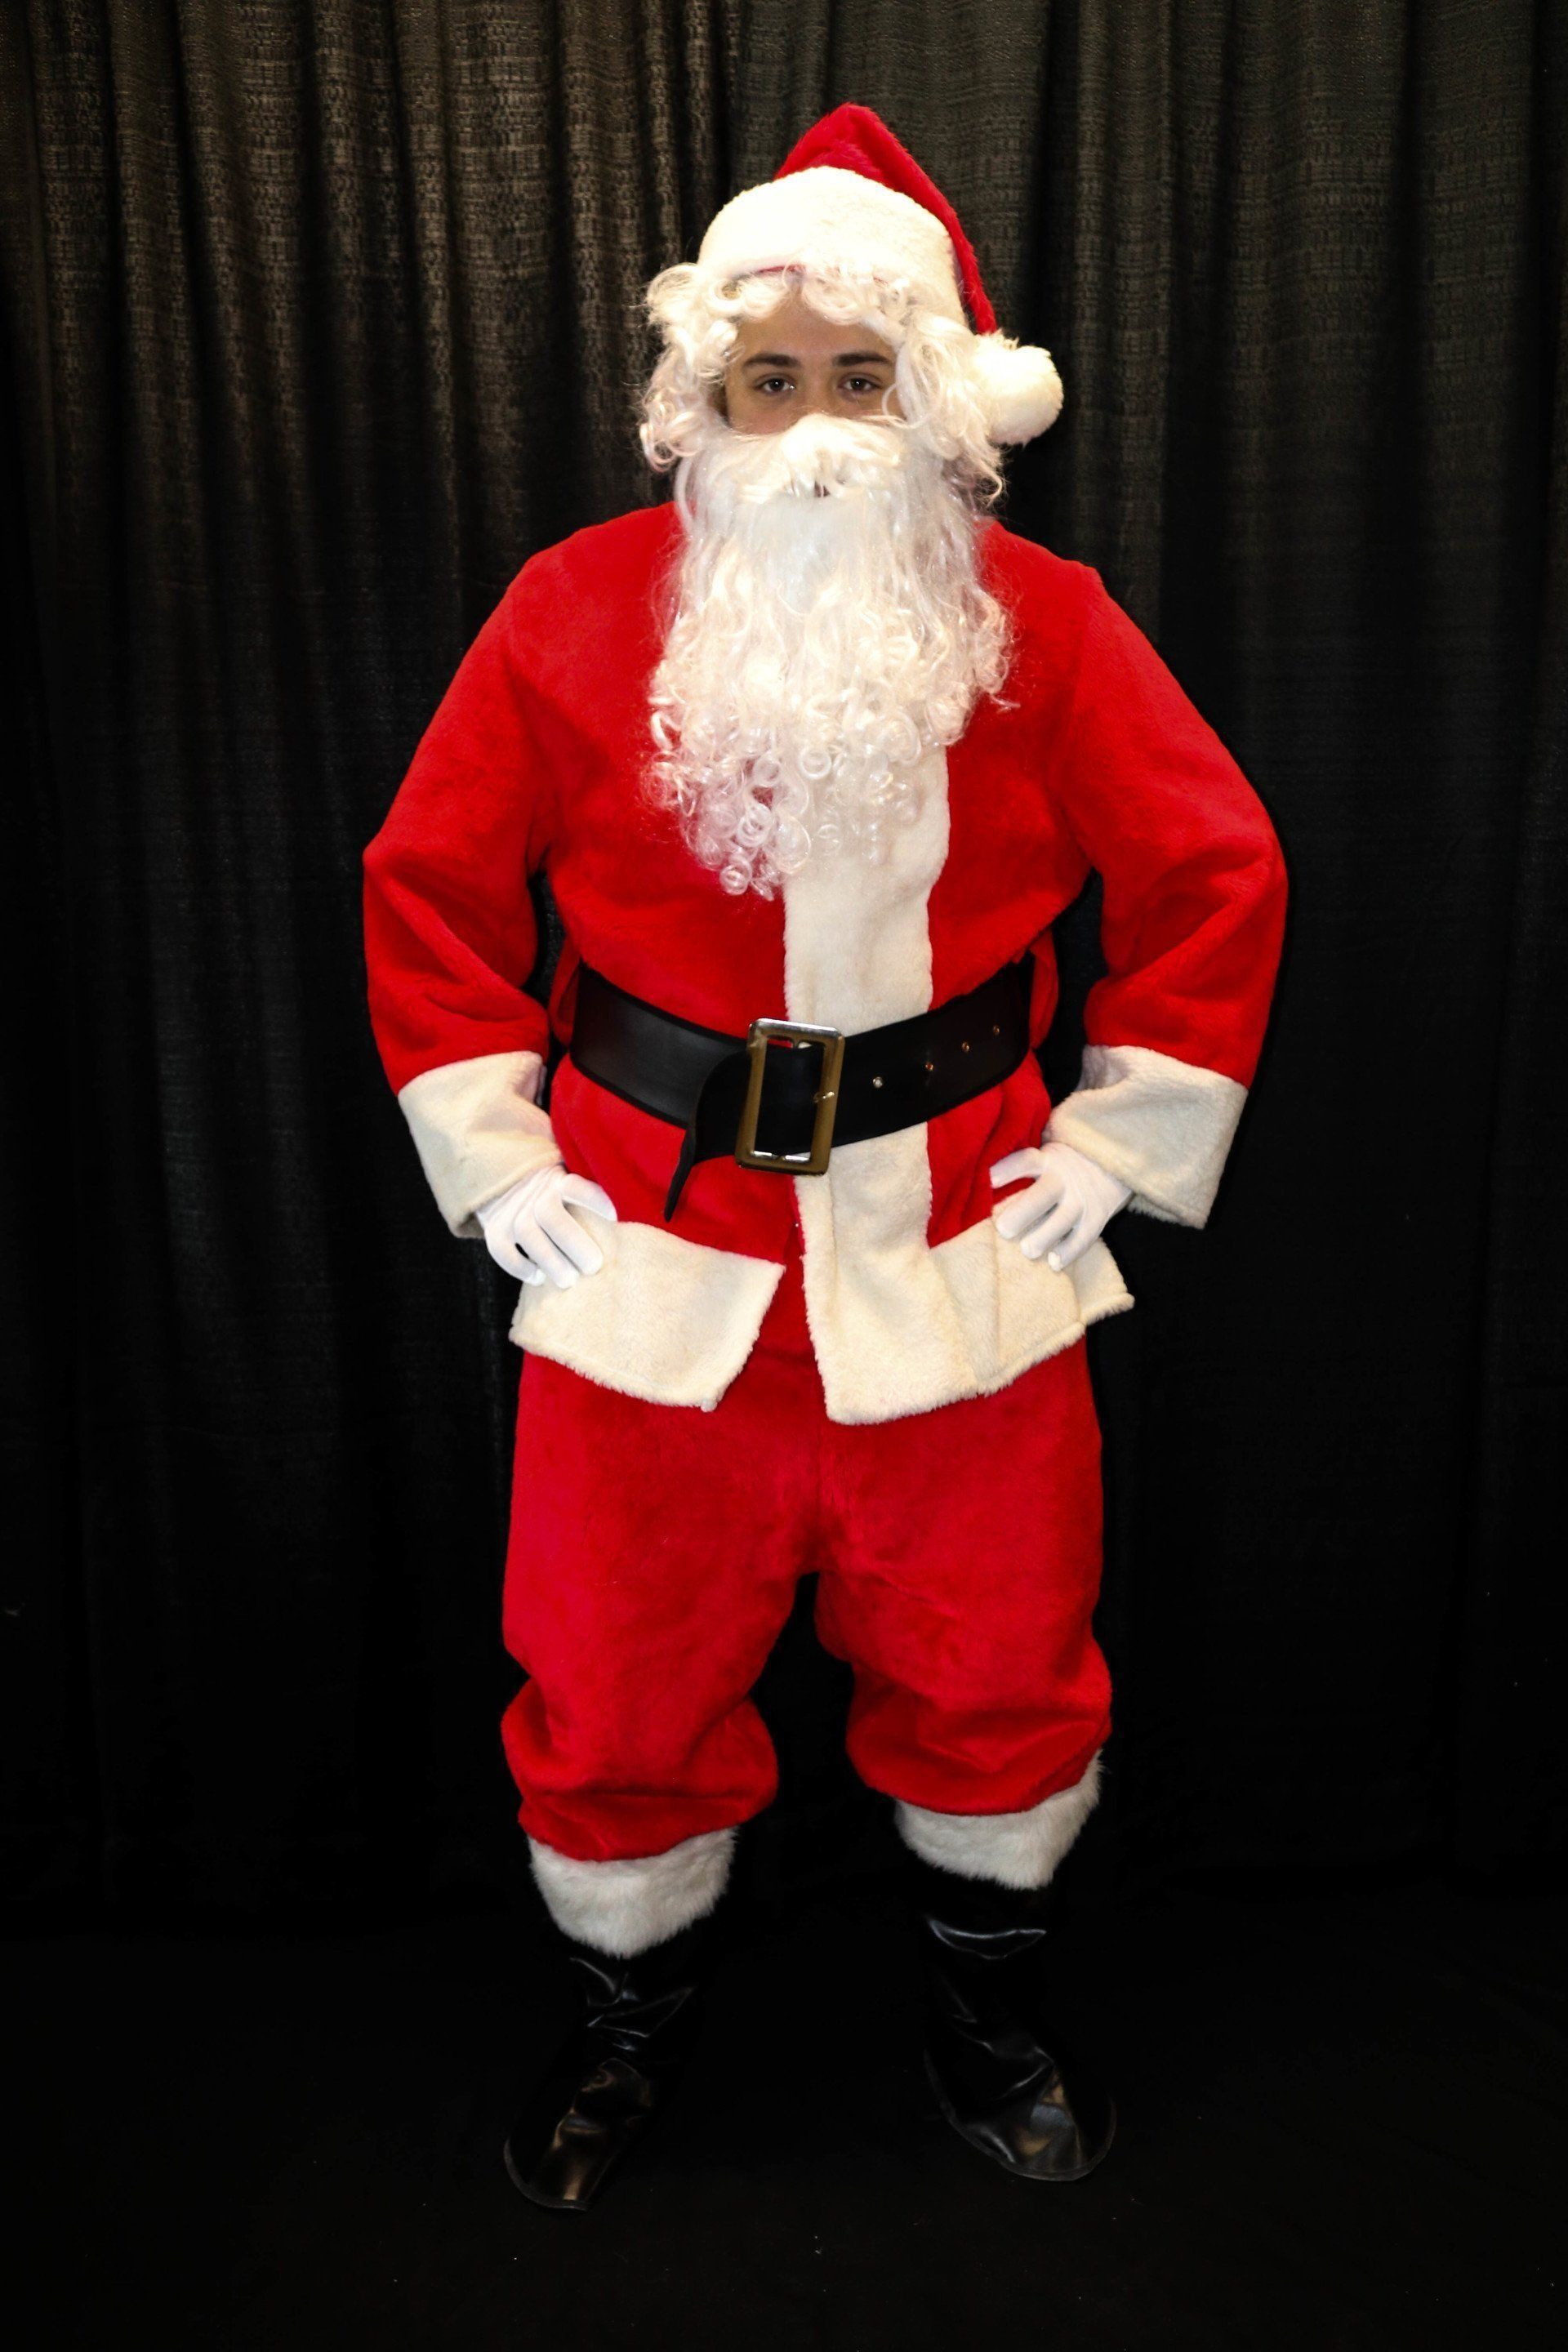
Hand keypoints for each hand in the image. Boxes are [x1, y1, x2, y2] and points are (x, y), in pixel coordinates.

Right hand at [476, 1161, 617, 1286]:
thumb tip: (634, 1208)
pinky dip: (518, 1266)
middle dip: (573, 1243)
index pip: (575, 1186)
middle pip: (550, 1215)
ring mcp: (512, 1209)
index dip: (594, 1199)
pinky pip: (501, 1248)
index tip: (615, 1217)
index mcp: (558, 1178)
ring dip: (549, 1260)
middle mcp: (534, 1192)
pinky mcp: (494, 1227)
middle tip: (593, 1266)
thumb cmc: (556, 1190)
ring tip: (569, 1280)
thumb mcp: (571, 1178)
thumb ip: (593, 1191)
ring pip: (527, 1232)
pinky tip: (538, 1278)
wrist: (507, 1180)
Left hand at [988, 1137, 1131, 1272]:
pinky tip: (1054, 1264)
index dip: (1008, 1170)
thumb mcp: (1045, 1155)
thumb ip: (1021, 1167)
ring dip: (1044, 1236)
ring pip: (1063, 1219)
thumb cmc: (1060, 1166)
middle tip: (1003, 1229)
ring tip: (1027, 1250)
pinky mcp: (1095, 1219)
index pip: (1026, 1161)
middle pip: (1044, 1194)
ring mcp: (1081, 1200)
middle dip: (1024, 1212)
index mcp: (1046, 1160)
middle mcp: (1064, 1178)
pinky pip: (1084, 1237)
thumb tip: (978, 1178)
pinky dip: (1070, 1251)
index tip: (989, 1180)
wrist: (1110, 1166)